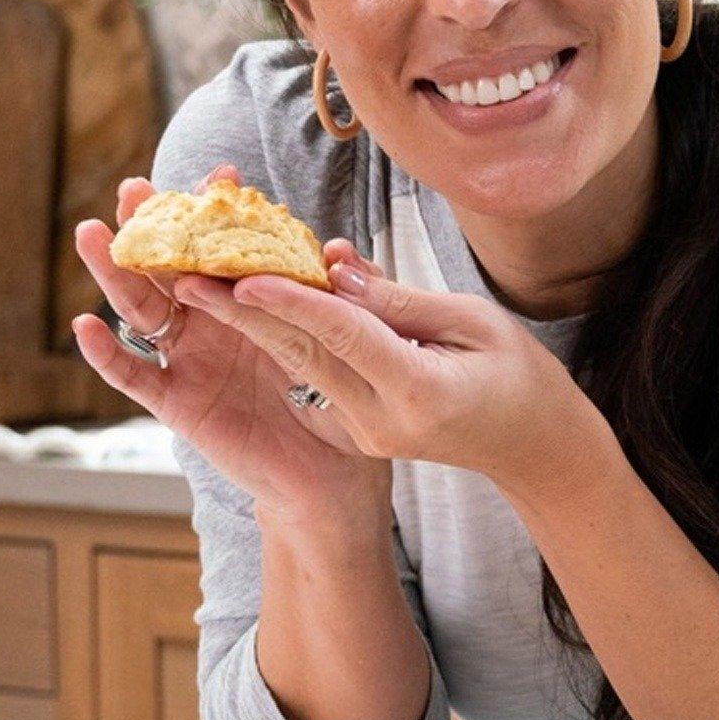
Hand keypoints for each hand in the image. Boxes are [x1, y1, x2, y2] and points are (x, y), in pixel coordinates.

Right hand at [73, 170, 383, 531]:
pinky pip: (135, 376)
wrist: (330, 474)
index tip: (223, 176)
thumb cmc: (336, 402)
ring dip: (113, 272)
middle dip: (150, 225)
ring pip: (140, 309)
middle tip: (135, 189)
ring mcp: (187, 359)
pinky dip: (106, 354)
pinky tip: (85, 325)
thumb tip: (340, 252)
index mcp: (245, 300)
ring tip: (93, 233)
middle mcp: (209, 323)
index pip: (223, 245)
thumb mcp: (339, 341)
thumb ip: (334, 298)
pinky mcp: (176, 403)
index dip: (218, 211)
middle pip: (167, 265)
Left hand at [170, 255, 603, 502]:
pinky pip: (318, 374)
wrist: (533, 451)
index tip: (244, 276)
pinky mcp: (360, 429)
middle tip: (185, 273)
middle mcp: (382, 421)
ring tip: (196, 280)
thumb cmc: (520, 378)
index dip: (294, 303)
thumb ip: (400, 300)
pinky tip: (247, 305)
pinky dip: (286, 336)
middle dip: (241, 312)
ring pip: (302, 364)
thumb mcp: (475, 323)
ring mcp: (367, 431)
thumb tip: (335, 268)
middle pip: (304, 355)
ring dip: (249, 321)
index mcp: (419, 395)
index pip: (345, 338)